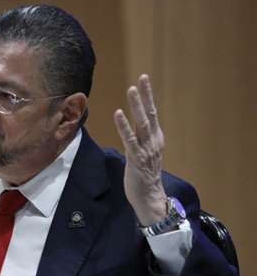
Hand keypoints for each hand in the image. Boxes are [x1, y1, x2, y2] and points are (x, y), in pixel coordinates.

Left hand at [113, 74, 167, 225]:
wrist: (149, 196)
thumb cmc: (144, 175)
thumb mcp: (146, 153)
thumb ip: (141, 139)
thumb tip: (134, 127)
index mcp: (156, 139)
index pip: (152, 113)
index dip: (148, 96)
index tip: (144, 80)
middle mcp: (153, 141)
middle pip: (150, 114)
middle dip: (145, 96)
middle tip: (142, 79)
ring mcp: (146, 149)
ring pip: (141, 123)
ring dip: (136, 106)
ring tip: (131, 90)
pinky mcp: (136, 158)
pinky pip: (129, 139)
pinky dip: (124, 126)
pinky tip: (118, 113)